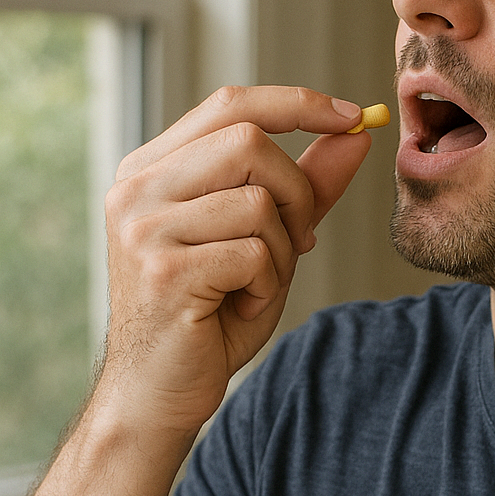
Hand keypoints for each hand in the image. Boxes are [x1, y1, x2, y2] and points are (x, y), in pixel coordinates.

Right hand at [100, 85, 373, 433]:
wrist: (160, 392)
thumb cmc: (210, 315)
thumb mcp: (264, 241)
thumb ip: (305, 186)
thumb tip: (356, 135)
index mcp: (152, 169)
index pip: (230, 104)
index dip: (297, 104)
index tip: (352, 116)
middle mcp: (138, 188)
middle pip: (250, 141)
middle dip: (296, 191)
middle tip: (295, 241)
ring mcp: (144, 228)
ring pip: (258, 200)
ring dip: (282, 249)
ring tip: (256, 284)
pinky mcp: (164, 270)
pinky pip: (254, 253)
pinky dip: (268, 284)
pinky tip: (241, 306)